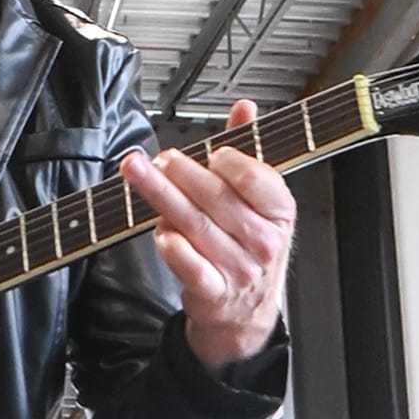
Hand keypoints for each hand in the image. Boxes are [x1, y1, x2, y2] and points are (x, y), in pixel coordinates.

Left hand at [120, 100, 295, 373]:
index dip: (232, 162)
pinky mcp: (212, 291)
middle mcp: (262, 241)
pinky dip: (173, 247)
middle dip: (184, 173)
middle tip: (158, 157)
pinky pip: (190, 266)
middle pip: (218, 199)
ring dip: (164, 196)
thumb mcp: (260, 202)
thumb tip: (243, 107)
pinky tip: (158, 230)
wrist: (244, 311)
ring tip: (139, 173)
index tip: (211, 152)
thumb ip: (248, 152)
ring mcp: (238, 268)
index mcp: (279, 213)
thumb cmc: (249, 247)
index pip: (258, 180)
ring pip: (196, 226)